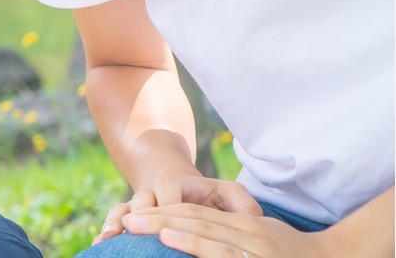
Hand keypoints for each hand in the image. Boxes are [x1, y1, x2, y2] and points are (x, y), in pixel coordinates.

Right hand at [94, 176, 259, 243]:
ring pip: (124, 207)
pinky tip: (103, 242)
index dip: (166, 205)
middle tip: (132, 231)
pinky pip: (117, 219)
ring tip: (109, 236)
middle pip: (142, 198)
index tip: (167, 224)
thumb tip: (254, 218)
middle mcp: (157, 190)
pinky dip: (110, 228)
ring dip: (116, 220)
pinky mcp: (136, 217)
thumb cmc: (215, 196)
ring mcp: (143, 203)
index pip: (169, 188)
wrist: (188, 188)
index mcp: (182, 182)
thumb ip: (241, 205)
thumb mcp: (231, 195)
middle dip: (138, 216)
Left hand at [120, 202, 342, 256]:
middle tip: (128, 222)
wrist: (338, 257)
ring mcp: (256, 252)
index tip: (134, 216)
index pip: (196, 214)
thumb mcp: (259, 233)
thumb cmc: (292, 249)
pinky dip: (206, 255)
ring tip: (152, 233)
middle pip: (198, 224)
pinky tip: (184, 252)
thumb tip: (193, 229)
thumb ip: (227, 232)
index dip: (164, 213)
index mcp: (242, 224)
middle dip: (161, 222)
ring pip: (214, 243)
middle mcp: (248, 235)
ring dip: (182, 238)